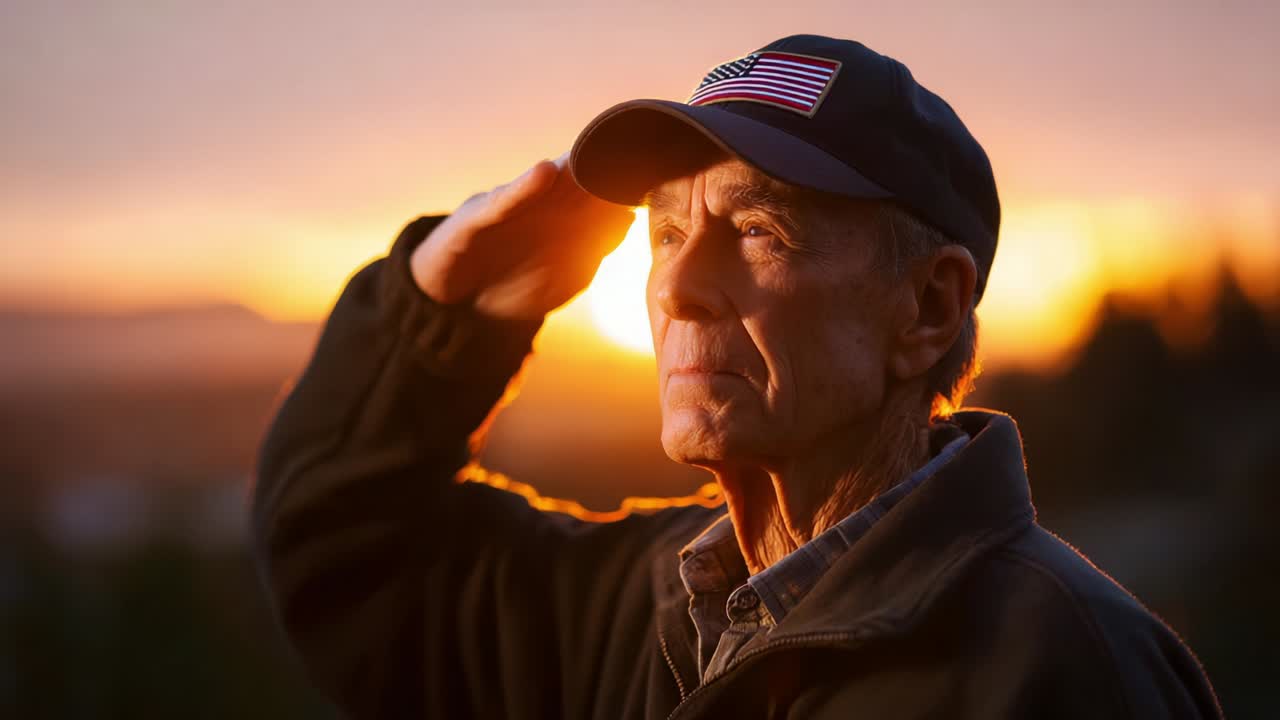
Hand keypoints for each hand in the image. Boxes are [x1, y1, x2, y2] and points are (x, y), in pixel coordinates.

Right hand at [410, 152, 635, 320]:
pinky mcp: (475, 218)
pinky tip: (544, 173)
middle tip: (650, 141)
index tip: (672, 162)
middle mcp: (540, 199)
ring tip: (604, 149)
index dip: (633, 174)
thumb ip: (594, 248)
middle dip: (612, 158)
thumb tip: (627, 220)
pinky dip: (523, 187)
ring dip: (575, 162)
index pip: (605, 186)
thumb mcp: (565, 273)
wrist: (458, 308)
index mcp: (565, 213)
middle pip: (581, 173)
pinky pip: (502, 200)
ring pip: (547, 178)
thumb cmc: (517, 284)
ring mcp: (509, 204)